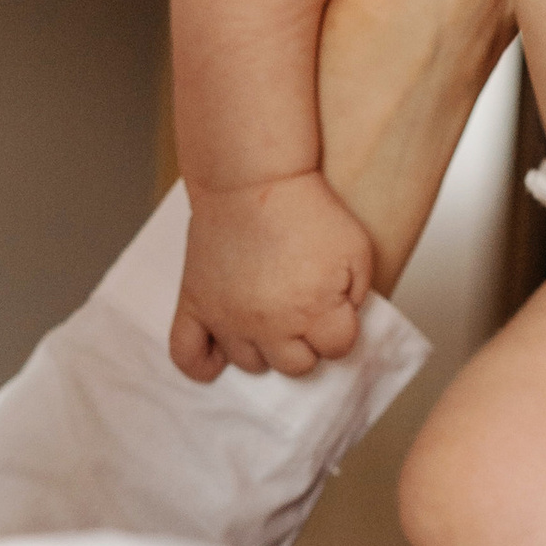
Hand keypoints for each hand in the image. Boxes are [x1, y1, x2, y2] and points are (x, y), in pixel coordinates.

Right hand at [172, 170, 374, 381]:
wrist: (251, 179)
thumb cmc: (305, 208)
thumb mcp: (356, 249)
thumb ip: (358, 295)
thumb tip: (346, 321)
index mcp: (313, 311)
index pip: (337, 350)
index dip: (340, 328)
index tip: (335, 308)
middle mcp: (270, 324)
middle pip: (296, 366)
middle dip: (306, 343)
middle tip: (303, 312)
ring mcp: (229, 319)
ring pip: (251, 364)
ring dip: (265, 347)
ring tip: (268, 319)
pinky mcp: (196, 305)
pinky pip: (187, 354)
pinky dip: (201, 365)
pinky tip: (217, 361)